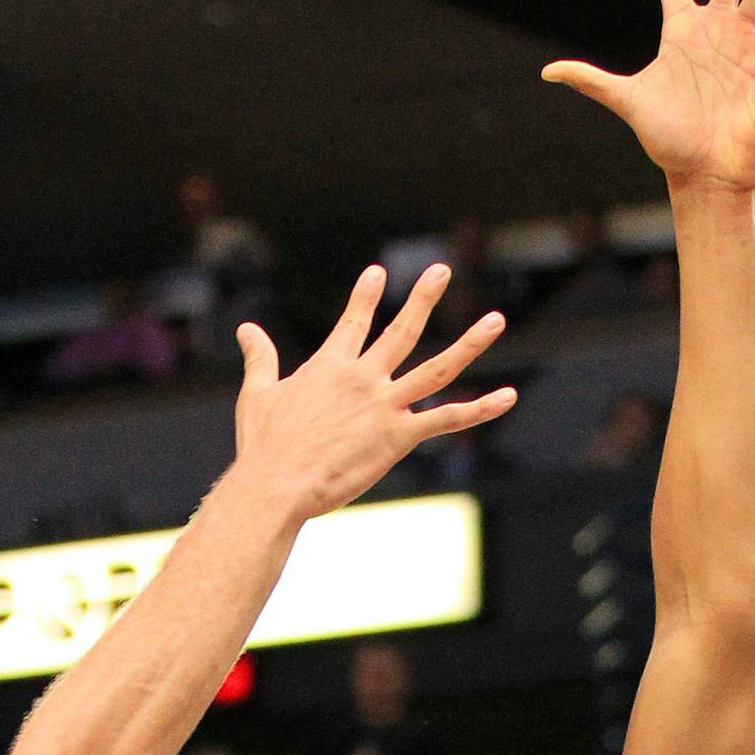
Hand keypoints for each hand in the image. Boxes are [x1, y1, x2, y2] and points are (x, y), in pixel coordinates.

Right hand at [229, 263, 513, 521]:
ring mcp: (385, 405)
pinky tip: (507, 397)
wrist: (276, 483)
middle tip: (441, 271)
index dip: (365, 295)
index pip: (353, 320)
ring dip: (470, 343)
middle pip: (402, 330)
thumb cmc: (264, 444)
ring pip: (438, 368)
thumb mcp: (258, 394)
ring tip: (495, 320)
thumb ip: (260, 358)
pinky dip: (480, 409)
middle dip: (424, 298)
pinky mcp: (399, 436)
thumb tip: (247, 329)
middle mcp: (363, 377)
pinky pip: (448, 419)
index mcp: (330, 365)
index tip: (378, 272)